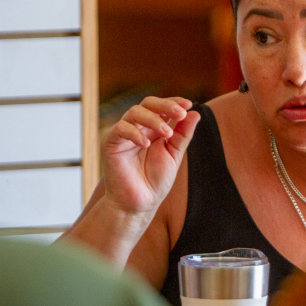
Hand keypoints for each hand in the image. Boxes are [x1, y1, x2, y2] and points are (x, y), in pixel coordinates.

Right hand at [101, 96, 199, 216]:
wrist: (139, 204)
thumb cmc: (155, 181)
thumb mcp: (174, 155)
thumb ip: (183, 134)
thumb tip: (196, 113)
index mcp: (153, 128)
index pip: (162, 107)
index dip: (174, 102)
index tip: (188, 104)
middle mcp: (138, 128)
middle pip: (148, 103)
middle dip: (165, 105)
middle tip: (180, 113)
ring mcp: (124, 134)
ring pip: (134, 112)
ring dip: (153, 119)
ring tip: (167, 133)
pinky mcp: (110, 144)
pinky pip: (120, 129)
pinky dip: (135, 133)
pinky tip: (147, 144)